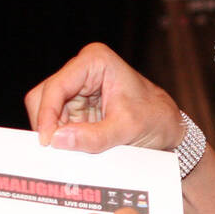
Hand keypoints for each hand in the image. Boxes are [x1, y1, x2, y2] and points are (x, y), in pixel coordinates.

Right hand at [24, 42, 183, 152]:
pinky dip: (62, 137)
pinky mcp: (78, 107)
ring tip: (68, 152)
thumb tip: (57, 140)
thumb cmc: (155, 119)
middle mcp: (82, 70)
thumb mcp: (126, 129)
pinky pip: (58, 122)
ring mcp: (78, 88)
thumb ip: (93, 137)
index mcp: (95, 61)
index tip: (47, 141)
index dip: (47, 114)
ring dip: (55, 133)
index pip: (57, 86)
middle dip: (49, 124)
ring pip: (48, 111)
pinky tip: (71, 150)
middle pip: (45, 97)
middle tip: (54, 151)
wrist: (169, 128)